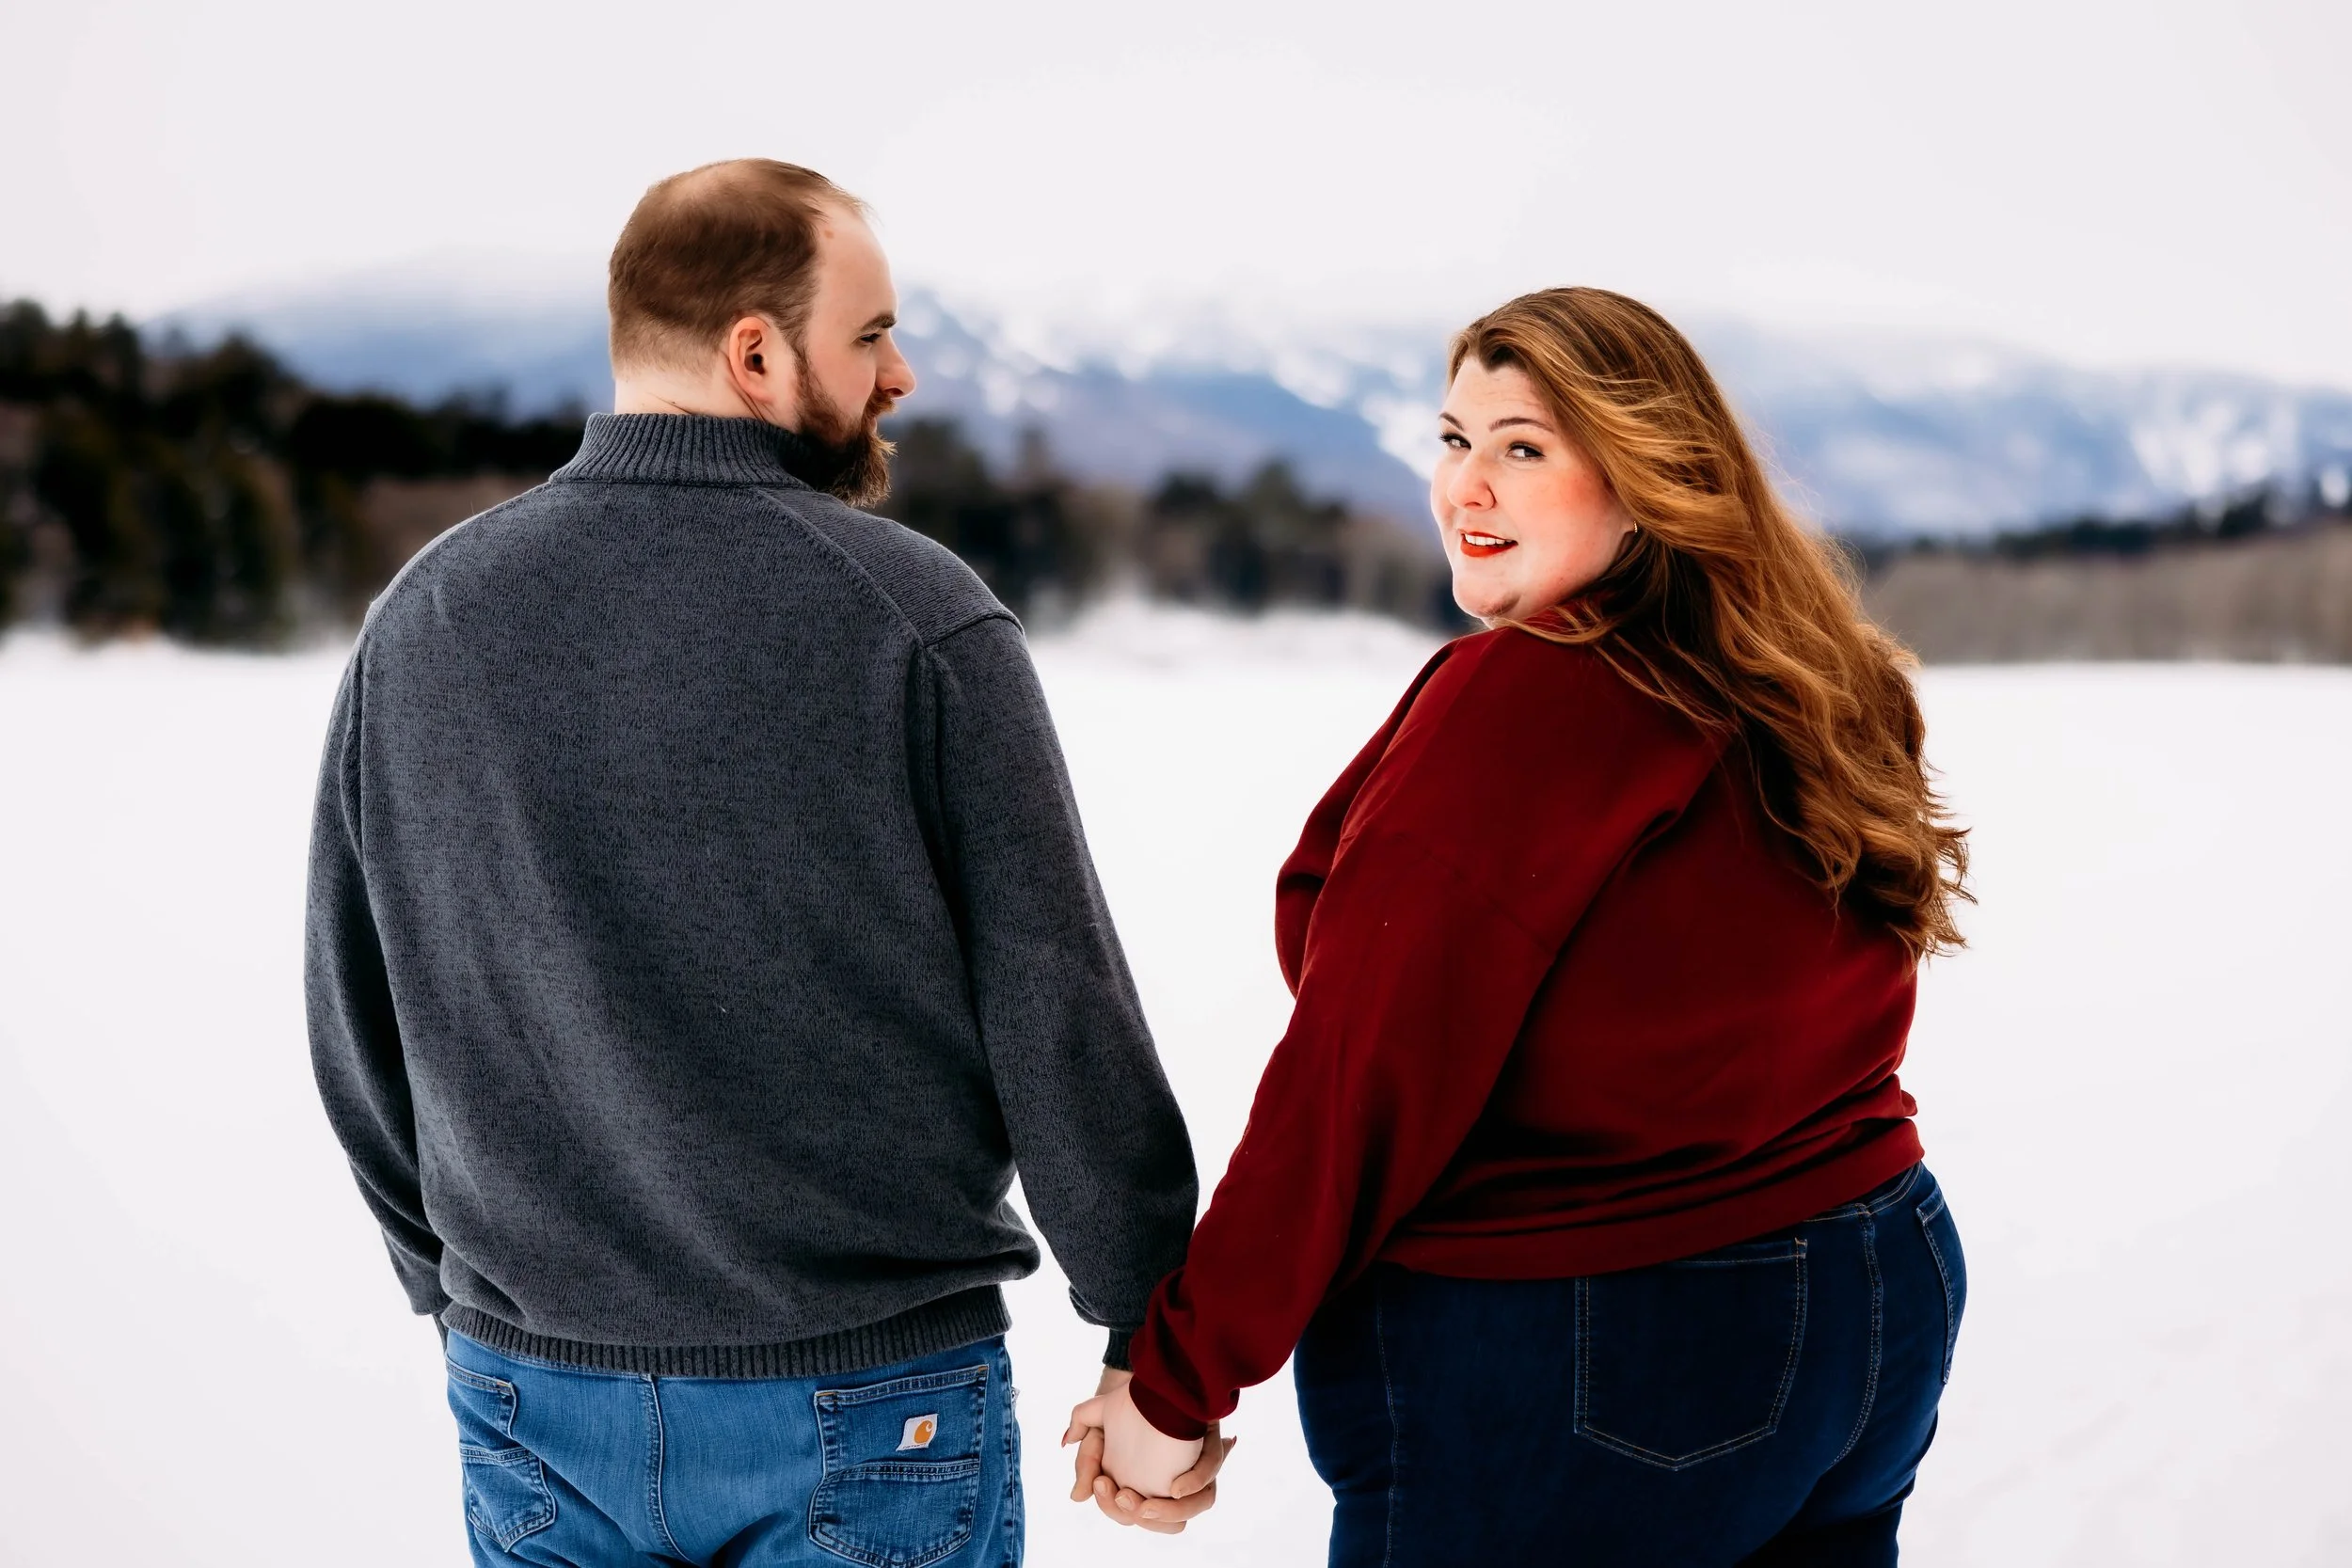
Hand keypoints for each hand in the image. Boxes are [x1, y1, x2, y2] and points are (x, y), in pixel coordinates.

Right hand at [1065, 1371, 1232, 1532]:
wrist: (1155, 1372)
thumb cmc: (1128, 1403)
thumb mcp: (1098, 1425)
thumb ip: (1085, 1459)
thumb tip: (1077, 1497)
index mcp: (1142, 1484)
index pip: (1128, 1513)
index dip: (1112, 1506)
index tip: (1101, 1481)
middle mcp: (1171, 1483)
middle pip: (1157, 1517)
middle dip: (1136, 1513)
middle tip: (1121, 1494)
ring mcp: (1194, 1470)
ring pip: (1190, 1508)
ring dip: (1166, 1513)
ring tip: (1143, 1504)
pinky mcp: (1211, 1450)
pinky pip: (1210, 1478)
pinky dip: (1195, 1485)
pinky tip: (1177, 1488)